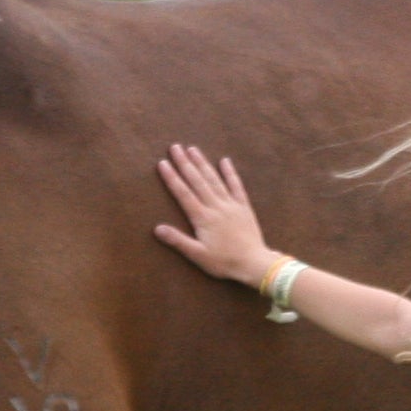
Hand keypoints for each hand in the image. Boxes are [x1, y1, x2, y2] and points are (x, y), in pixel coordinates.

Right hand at [153, 143, 275, 286]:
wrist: (254, 263)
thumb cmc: (224, 262)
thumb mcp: (197, 255)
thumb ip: (178, 240)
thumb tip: (157, 228)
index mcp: (202, 218)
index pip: (183, 193)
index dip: (172, 177)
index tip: (162, 162)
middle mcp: (216, 206)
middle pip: (197, 181)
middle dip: (185, 163)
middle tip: (175, 147)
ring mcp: (231, 205)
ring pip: (214, 179)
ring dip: (203, 163)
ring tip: (193, 149)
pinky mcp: (244, 207)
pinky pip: (236, 186)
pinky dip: (230, 173)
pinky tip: (225, 161)